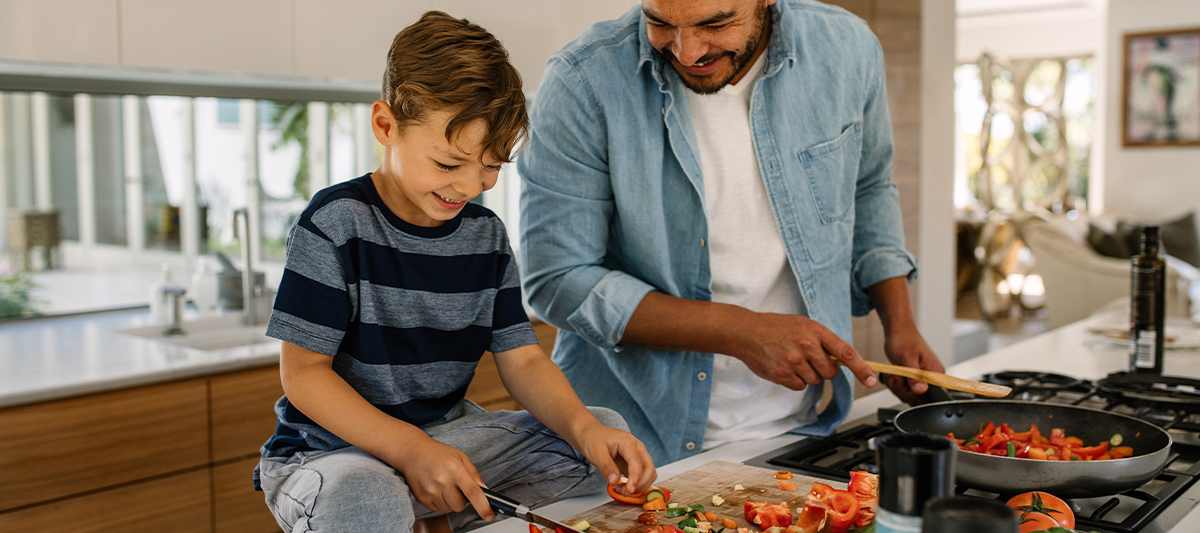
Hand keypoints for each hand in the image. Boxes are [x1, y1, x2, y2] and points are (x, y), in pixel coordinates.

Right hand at [387, 437, 493, 520]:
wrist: (412, 452)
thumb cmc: (438, 453)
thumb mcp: (460, 457)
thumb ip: (474, 474)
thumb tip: (484, 490)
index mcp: (455, 469)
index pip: (472, 492)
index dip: (483, 506)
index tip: (488, 515)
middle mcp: (442, 481)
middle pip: (460, 506)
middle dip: (462, 500)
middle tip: (457, 487)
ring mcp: (430, 490)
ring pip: (449, 509)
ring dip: (450, 501)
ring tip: (444, 485)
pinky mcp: (421, 498)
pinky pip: (437, 509)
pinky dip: (440, 502)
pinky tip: (436, 488)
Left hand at [573, 421, 656, 495]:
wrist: (592, 434)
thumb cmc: (594, 439)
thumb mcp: (596, 453)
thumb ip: (606, 467)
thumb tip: (615, 481)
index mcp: (628, 441)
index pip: (637, 461)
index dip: (635, 477)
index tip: (629, 490)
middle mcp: (637, 447)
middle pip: (649, 468)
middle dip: (640, 484)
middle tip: (624, 492)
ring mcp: (637, 455)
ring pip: (649, 473)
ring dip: (639, 485)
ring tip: (621, 490)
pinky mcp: (635, 463)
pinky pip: (642, 475)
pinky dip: (637, 484)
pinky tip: (623, 487)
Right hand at [735, 313, 877, 390]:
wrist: (747, 332)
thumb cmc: (775, 327)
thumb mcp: (803, 325)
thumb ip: (822, 341)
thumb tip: (840, 360)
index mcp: (816, 331)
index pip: (846, 353)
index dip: (861, 369)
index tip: (871, 380)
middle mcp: (807, 346)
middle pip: (830, 372)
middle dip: (823, 369)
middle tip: (808, 359)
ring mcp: (795, 361)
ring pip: (814, 380)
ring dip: (806, 374)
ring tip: (791, 359)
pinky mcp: (783, 374)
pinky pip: (799, 386)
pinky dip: (794, 380)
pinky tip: (784, 367)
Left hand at [881, 324, 944, 404]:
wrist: (898, 331)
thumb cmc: (904, 340)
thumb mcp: (907, 359)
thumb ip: (914, 377)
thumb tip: (921, 391)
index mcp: (936, 374)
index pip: (933, 397)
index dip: (916, 395)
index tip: (906, 384)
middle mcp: (933, 379)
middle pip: (918, 399)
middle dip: (902, 389)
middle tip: (897, 374)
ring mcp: (923, 380)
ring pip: (908, 396)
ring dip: (897, 386)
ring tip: (895, 371)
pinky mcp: (915, 380)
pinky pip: (904, 391)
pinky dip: (896, 384)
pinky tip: (894, 374)